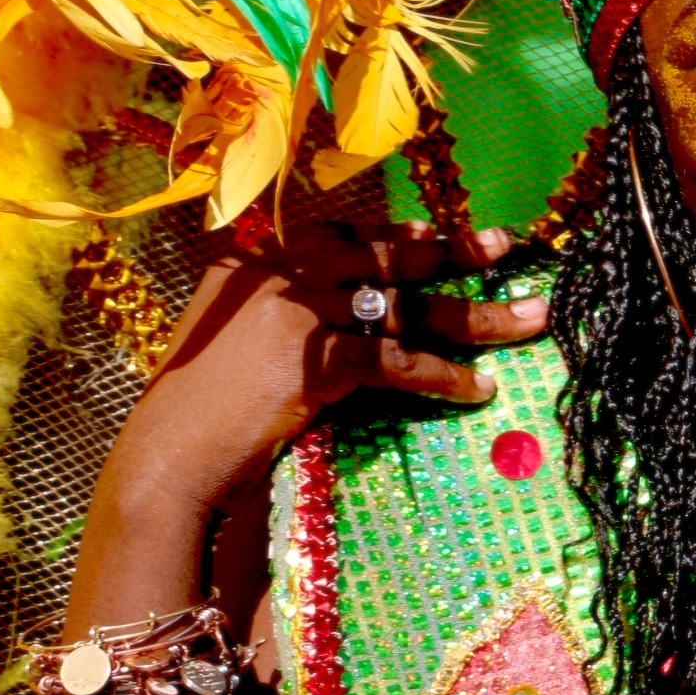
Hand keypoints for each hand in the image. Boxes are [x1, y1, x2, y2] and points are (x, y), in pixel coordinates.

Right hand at [99, 221, 548, 533]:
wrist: (164, 462)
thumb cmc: (197, 418)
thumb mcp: (230, 345)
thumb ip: (276, 317)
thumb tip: (343, 317)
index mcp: (257, 264)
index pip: (344, 234)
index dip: (401, 233)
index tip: (445, 232)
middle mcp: (278, 275)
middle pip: (386, 256)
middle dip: (454, 250)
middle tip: (507, 246)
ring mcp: (295, 312)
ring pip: (406, 305)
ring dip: (476, 317)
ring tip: (531, 319)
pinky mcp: (312, 359)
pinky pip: (395, 361)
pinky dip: (442, 375)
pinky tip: (479, 389)